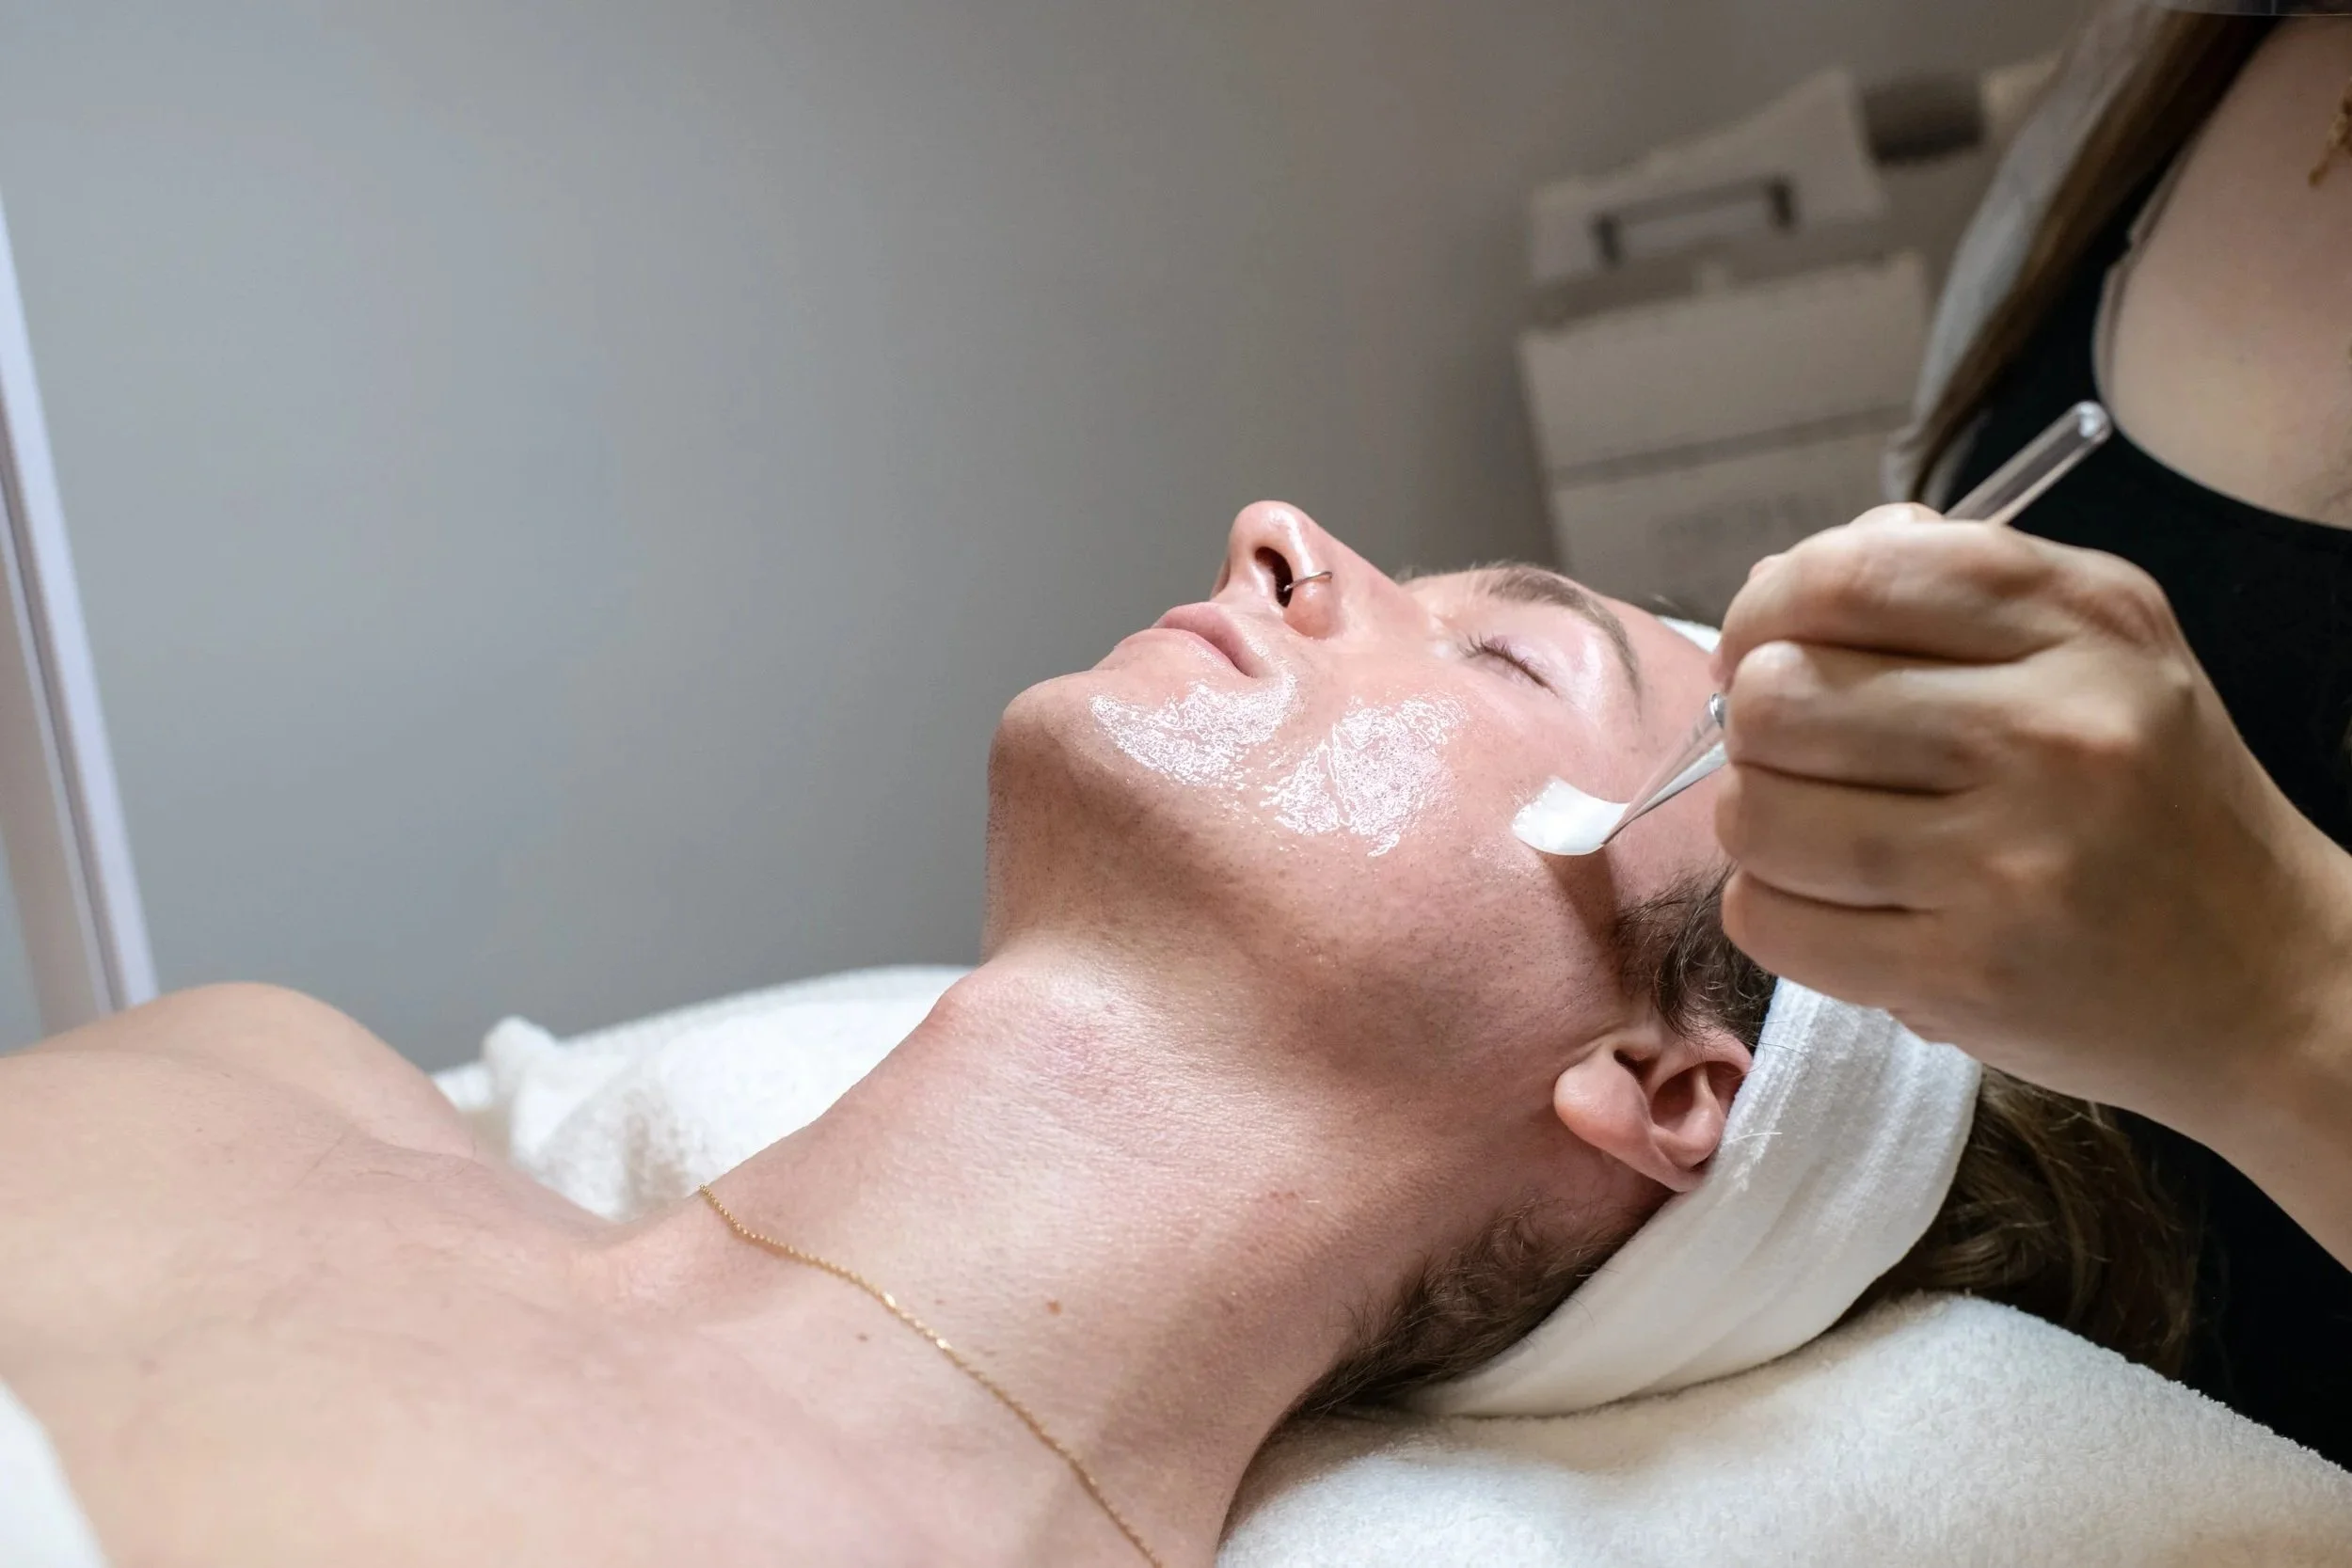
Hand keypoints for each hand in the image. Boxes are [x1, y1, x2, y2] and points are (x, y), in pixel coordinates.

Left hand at [1711, 507, 2351, 1165]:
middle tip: (1797, 754)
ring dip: (1757, 822)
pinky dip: (1771, 910)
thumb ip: (1941, 587)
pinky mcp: (1961, 974)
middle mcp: (2048, 732)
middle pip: (1777, 696)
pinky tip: (1832, 903)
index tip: (1766, 649)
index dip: (1765, 610)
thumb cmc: (2151, 798)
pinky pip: (1769, 920)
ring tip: (1816, 833)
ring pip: (1756, 813)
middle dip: (1753, 724)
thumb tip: (1770, 588)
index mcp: (2078, 624)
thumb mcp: (2094, 648)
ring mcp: (2005, 863)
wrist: (2267, 979)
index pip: (1846, 576)